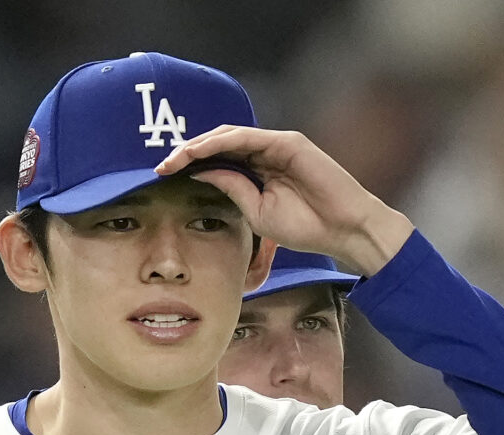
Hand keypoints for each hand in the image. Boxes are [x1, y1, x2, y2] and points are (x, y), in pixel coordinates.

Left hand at [154, 126, 414, 275]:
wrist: (343, 230)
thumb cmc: (307, 226)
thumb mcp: (258, 212)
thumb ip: (233, 189)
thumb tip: (202, 173)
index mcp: (258, 170)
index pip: (218, 159)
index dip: (190, 164)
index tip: (162, 177)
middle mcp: (265, 152)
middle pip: (218, 143)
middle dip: (187, 152)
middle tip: (160, 165)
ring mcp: (276, 144)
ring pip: (229, 136)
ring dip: (198, 145)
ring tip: (173, 159)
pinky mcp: (288, 143)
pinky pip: (247, 137)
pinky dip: (220, 142)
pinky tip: (199, 152)